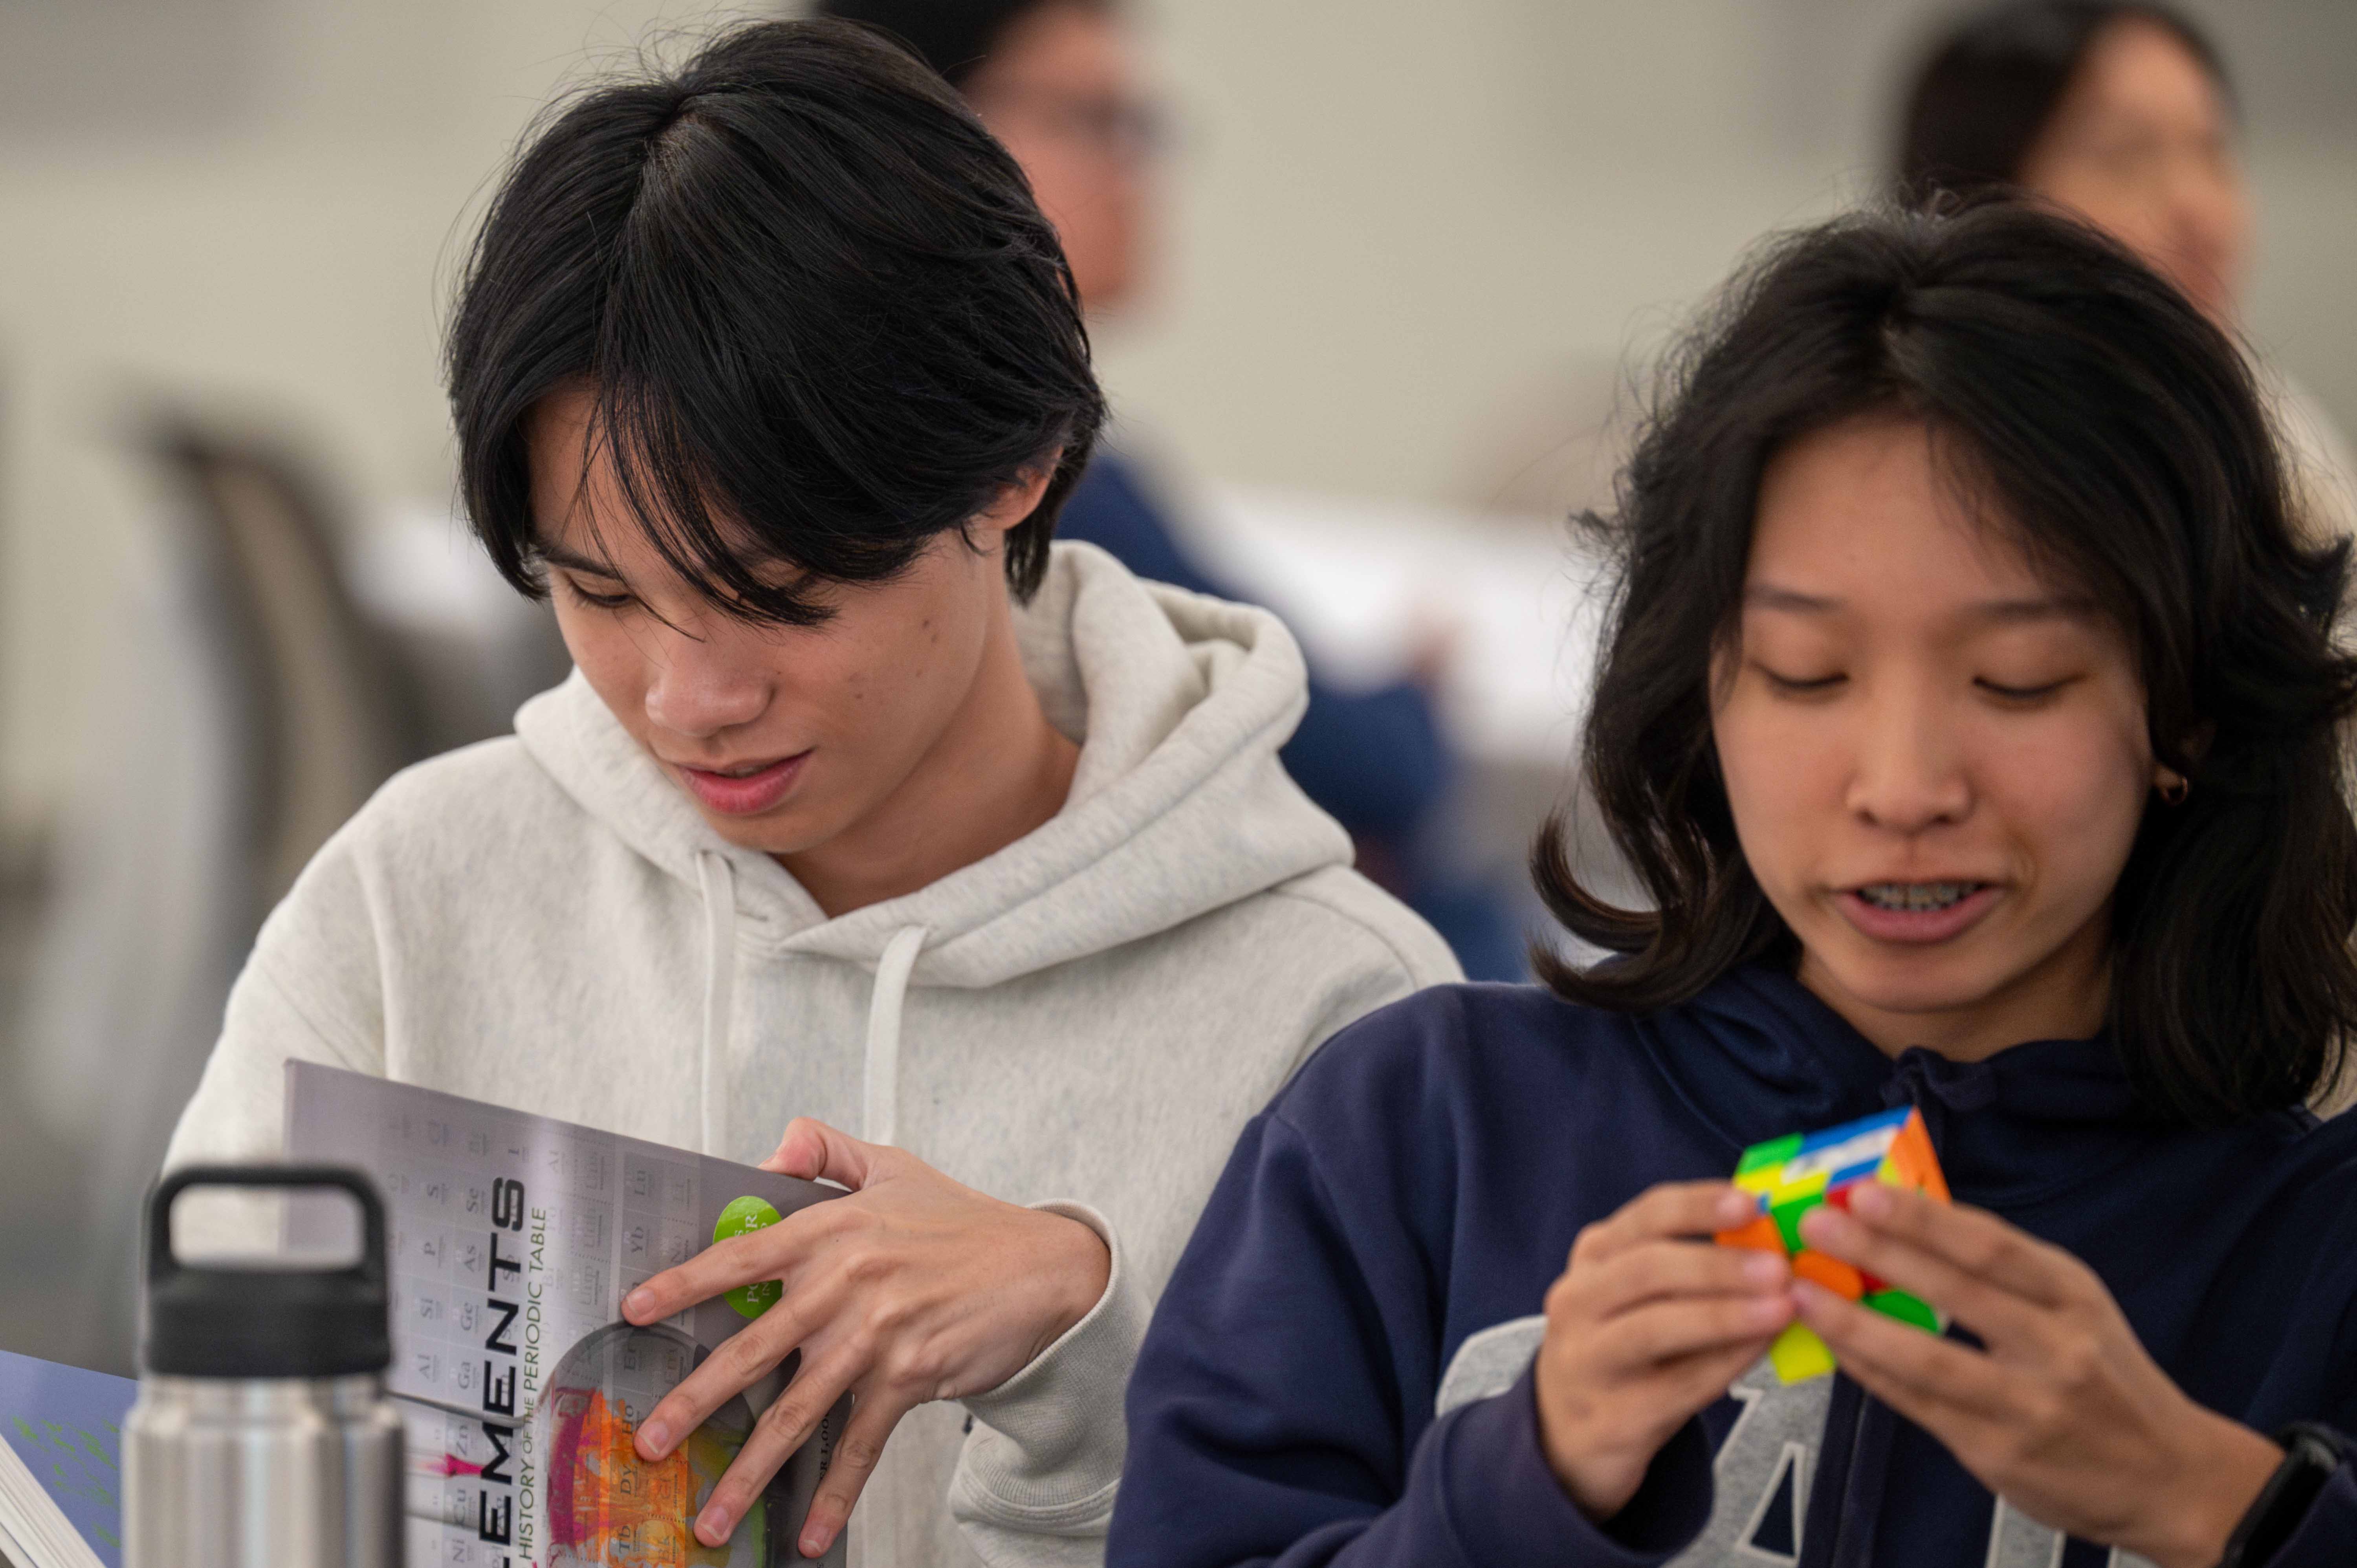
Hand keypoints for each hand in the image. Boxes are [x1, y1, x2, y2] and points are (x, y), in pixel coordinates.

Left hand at [618, 1119, 1110, 1557]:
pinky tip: (807, 1532)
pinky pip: (859, 1445)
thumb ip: (827, 1153)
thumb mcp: (894, 1167)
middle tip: (650, 1441)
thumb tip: (771, 1152)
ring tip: (709, 1514)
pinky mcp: (908, 1377)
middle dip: (694, 1402)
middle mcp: (847, 1284)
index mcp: (834, 1230)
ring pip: (796, 1412)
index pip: (742, 1257)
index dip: (684, 1283)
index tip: (635, 1309)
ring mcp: (876, 1336)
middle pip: (752, 1348)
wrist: (1042, 1266)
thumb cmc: (964, 1221)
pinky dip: (834, 1493)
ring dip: (748, 1471)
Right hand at [1535, 1182, 1794, 1518]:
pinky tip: (1763, 1348)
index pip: (1646, 1216)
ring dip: (1725, 1313)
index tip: (1752, 1204)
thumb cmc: (1622, 1345)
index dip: (1700, 1206)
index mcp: (1593, 1256)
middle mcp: (1578, 1300)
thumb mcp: (1635, 1292)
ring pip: (1656, 1327)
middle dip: (1718, 1265)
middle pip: (1647, 1269)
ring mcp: (1588, 1358)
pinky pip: (1678, 1384)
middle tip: (1778, 1267)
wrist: (1568, 1431)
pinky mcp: (1612, 1414)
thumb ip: (1687, 1264)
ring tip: (1781, 1308)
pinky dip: (1727, 1362)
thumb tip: (1770, 1243)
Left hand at [1795, 1184, 2280, 1567]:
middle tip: (1813, 1225)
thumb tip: (1906, 1224)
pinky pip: (1916, 1403)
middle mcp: (2055, 1349)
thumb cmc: (2106, 1376)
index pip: (1991, 1247)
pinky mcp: (1997, 1453)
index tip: (1862, 1191)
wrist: (2170, 1479)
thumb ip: (2003, 1272)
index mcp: (2072, 1298)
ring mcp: (2026, 1406)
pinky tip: (1831, 1344)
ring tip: (1801, 1291)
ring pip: (1925, 1357)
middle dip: (1877, 1255)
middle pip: (1955, 1293)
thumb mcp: (2075, 1308)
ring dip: (1854, 1322)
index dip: (1922, 1218)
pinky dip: (1869, 1369)